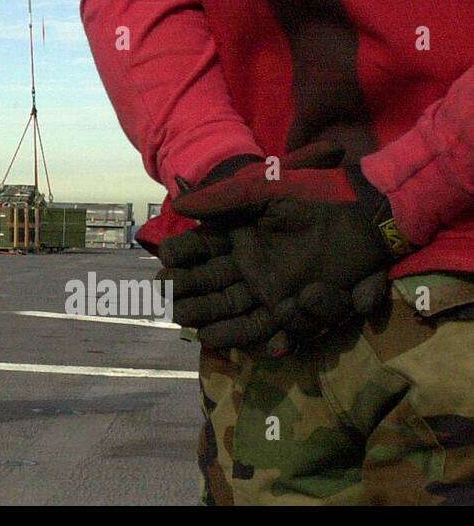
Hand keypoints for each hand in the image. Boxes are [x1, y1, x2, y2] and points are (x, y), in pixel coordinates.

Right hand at [157, 141, 407, 352]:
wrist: (360, 212)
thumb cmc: (313, 193)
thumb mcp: (265, 188)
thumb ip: (223, 197)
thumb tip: (178, 204)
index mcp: (235, 233)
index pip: (197, 247)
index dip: (178, 254)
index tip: (165, 259)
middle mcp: (246, 263)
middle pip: (206, 281)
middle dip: (184, 289)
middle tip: (166, 297)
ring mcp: (266, 286)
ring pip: (226, 305)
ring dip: (204, 315)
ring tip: (183, 321)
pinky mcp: (288, 305)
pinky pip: (259, 324)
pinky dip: (236, 333)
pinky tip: (211, 338)